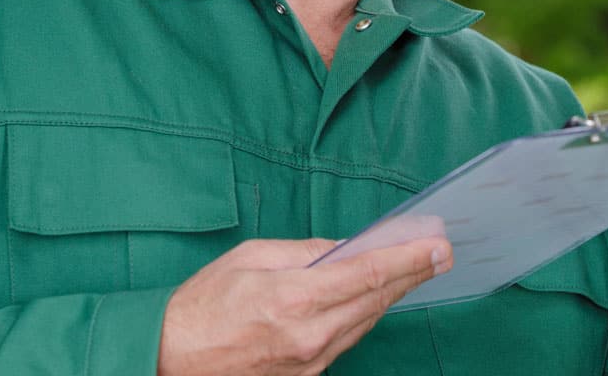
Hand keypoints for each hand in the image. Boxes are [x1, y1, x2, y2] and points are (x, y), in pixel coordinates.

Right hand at [157, 236, 452, 375]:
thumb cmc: (202, 305)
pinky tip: (373, 297)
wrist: (166, 362)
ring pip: (365, 322)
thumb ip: (305, 252)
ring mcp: (309, 363)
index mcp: (295, 299)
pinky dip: (363, 315)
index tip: (438, 246)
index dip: (409, 259)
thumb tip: (345, 246)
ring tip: (415, 268)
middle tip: (441, 253)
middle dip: (412, 274)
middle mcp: (309, 336)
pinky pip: (345, 341)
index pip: (369, 274)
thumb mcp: (251, 258)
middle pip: (376, 300)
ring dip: (391, 294)